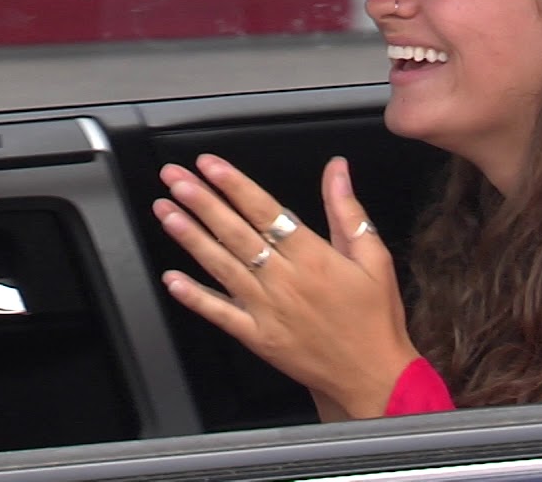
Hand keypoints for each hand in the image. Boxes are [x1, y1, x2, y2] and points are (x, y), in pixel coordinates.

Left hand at [153, 154, 419, 418]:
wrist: (372, 376)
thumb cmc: (375, 317)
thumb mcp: (374, 257)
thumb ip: (348, 210)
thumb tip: (337, 169)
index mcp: (313, 257)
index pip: (265, 212)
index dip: (235, 185)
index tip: (210, 165)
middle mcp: (284, 280)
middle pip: (236, 233)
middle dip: (202, 202)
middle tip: (175, 178)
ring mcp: (267, 309)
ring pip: (222, 266)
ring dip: (191, 238)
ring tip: (167, 211)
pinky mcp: (257, 337)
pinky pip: (220, 313)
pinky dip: (195, 296)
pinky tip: (172, 279)